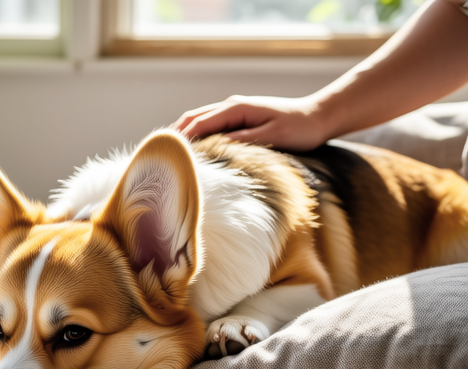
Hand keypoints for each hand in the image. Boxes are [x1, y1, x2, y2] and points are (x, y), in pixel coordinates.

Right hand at [172, 95, 329, 150]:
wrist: (319, 117)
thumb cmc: (300, 129)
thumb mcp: (272, 137)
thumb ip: (243, 140)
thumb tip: (215, 146)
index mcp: (236, 108)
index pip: (199, 123)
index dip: (180, 137)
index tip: (165, 153)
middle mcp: (231, 105)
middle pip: (192, 118)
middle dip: (174, 134)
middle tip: (157, 153)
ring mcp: (234, 110)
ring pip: (199, 120)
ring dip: (183, 133)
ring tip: (168, 152)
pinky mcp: (239, 118)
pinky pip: (210, 125)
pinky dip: (196, 134)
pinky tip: (191, 148)